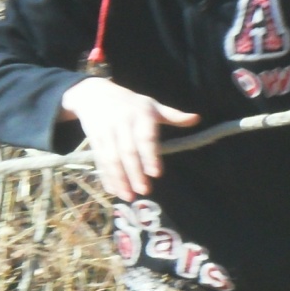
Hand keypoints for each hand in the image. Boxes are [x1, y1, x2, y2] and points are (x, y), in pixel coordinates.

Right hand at [60, 77, 199, 200]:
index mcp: (140, 114)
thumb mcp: (151, 104)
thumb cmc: (129, 103)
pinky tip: (113, 191)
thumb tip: (196, 118)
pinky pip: (100, 161)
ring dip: (119, 179)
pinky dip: (106, 177)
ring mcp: (106, 133)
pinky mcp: (95, 141)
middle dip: (135, 172)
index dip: (150, 155)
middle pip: (128, 151)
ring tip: (128, 196)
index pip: (145, 137)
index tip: (156, 174)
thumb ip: (173, 116)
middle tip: (144, 191)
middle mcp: (122, 123)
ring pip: (112, 159)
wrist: (93, 94)